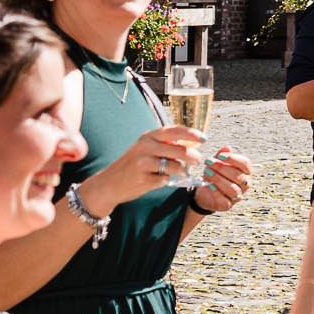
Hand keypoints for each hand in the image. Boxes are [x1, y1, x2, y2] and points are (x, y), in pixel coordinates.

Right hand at [85, 125, 205, 215]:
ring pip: (176, 167)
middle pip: (180, 150)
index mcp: (148, 136)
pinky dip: (166, 181)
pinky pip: (166, 180)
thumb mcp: (148, 148)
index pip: (174, 131)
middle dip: (193, 157)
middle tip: (197, 161)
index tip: (204, 138)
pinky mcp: (143, 179)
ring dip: (180, 171)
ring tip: (174, 172)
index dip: (192, 134)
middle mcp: (145, 146)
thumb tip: (194, 142)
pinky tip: (156, 179)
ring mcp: (143, 163)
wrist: (109, 183)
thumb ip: (168, 144)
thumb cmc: (134, 165)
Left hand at [191, 148, 253, 214]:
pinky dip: (216, 192)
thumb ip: (222, 156)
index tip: (219, 156)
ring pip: (233, 188)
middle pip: (239, 176)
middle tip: (208, 162)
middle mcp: (245, 184)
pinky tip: (209, 185)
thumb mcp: (217, 163)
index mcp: (245, 172)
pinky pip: (224, 200)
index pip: (245, 164)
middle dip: (222, 168)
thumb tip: (227, 148)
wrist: (205, 192)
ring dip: (218, 179)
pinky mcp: (228, 205)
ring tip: (206, 173)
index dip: (233, 159)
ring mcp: (238, 196)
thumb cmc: (214, 175)